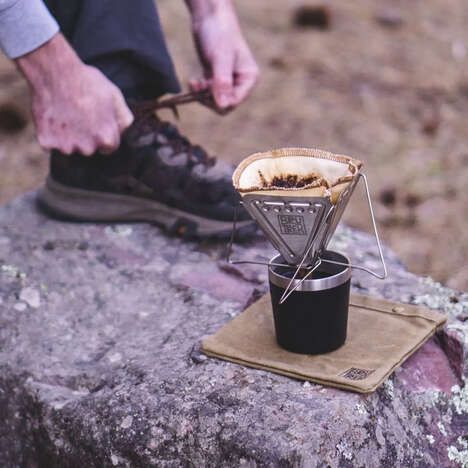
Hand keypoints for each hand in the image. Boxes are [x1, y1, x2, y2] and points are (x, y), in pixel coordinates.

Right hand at [17, 34, 132, 154]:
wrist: (55, 71)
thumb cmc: (87, 81)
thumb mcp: (115, 96)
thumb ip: (123, 119)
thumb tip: (122, 132)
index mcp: (107, 138)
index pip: (109, 147)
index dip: (103, 134)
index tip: (96, 123)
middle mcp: (88, 147)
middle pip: (89, 148)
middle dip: (86, 137)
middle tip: (79, 115)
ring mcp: (66, 146)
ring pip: (69, 148)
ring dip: (67, 136)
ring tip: (65, 114)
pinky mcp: (47, 142)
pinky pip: (49, 144)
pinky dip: (49, 134)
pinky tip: (52, 116)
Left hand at [187, 0, 258, 109]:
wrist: (209, 15)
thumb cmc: (219, 32)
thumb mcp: (220, 58)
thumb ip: (222, 83)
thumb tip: (223, 106)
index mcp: (249, 79)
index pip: (234, 102)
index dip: (219, 101)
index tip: (206, 89)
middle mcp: (241, 82)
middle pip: (225, 105)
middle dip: (210, 99)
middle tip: (199, 85)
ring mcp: (229, 81)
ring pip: (215, 101)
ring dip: (203, 95)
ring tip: (195, 82)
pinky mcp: (217, 79)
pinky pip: (209, 94)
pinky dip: (200, 91)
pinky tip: (194, 81)